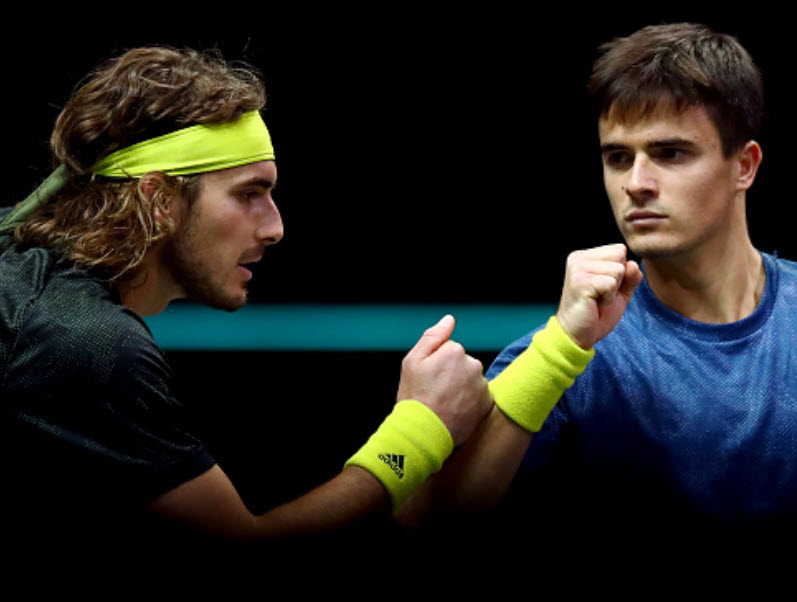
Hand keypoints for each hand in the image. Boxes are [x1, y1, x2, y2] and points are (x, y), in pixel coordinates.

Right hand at [397, 315, 491, 445]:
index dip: (436, 364)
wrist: (424, 433)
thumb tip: (449, 319)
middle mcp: (473, 365)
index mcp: (455, 351)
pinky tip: (455, 411)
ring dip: (461, 388)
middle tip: (435, 392)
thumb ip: (433, 336)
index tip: (428, 379)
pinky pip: (478, 396)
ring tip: (445, 404)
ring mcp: (482, 386)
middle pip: (462, 364)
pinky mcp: (487, 404)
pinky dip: (469, 402)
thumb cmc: (415, 397)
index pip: (449, 350)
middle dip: (451, 374)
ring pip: (471, 380)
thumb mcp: (413, 361)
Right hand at [555, 243, 642, 349]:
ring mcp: (578, 269)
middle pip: (620, 256)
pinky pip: (611, 283)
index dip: (620, 272)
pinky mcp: (581, 282)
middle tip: (600, 294)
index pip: (619, 250)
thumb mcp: (620, 292)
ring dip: (612, 290)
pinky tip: (595, 303)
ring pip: (618, 270)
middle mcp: (579, 258)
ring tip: (596, 299)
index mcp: (585, 256)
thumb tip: (633, 265)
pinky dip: (608, 298)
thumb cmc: (595, 313)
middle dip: (618, 279)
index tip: (603, 287)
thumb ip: (630, 276)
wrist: (576, 334)